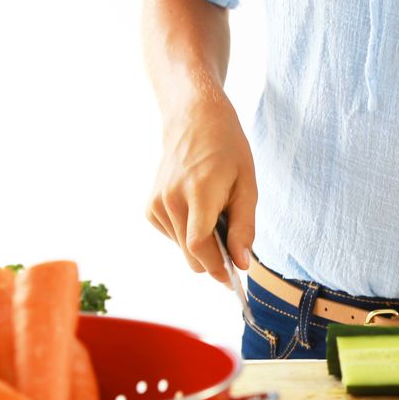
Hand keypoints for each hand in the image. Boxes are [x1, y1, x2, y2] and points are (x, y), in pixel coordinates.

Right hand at [145, 96, 256, 283]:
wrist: (193, 120)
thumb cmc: (226, 150)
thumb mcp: (247, 185)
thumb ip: (243, 227)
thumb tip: (241, 264)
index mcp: (198, 192)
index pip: (199, 246)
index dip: (217, 268)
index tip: (233, 279)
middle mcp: (171, 200)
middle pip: (191, 254)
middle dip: (214, 259)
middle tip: (233, 244)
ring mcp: (157, 204)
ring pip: (183, 249)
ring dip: (202, 245)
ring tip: (214, 214)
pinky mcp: (150, 208)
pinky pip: (174, 238)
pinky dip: (188, 234)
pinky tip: (197, 210)